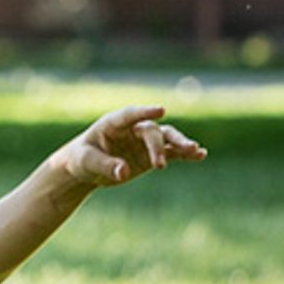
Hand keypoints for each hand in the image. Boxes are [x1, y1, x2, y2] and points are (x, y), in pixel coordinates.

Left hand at [61, 103, 206, 188]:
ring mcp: (144, 141)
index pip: (130, 115)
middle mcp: (133, 129)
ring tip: (196, 151)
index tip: (161, 110)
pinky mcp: (151, 155)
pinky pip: (171, 152)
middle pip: (151, 132)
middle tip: (159, 165)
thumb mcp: (87, 162)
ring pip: (166, 138)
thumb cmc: (82, 159)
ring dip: (180, 144)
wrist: (86, 168)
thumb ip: (105, 165)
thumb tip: (123, 172)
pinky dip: (185, 154)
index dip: (145, 112)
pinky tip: (201, 155)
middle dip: (157, 146)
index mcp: (113, 124)